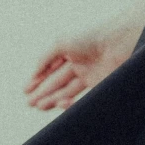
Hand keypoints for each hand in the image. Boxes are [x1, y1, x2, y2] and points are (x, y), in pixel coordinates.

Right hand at [25, 16, 141, 111]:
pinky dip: (70, 103)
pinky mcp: (100, 87)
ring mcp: (90, 77)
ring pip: (67, 92)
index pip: (51, 70)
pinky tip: (59, 103)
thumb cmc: (91, 38)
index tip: (26, 91)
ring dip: (52, 100)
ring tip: (39, 106)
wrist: (118, 42)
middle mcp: (80, 66)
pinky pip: (82, 99)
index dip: (38, 81)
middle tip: (30, 103)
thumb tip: (33, 73)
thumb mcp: (61, 44)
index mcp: (71, 53)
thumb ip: (45, 58)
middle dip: (42, 93)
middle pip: (57, 83)